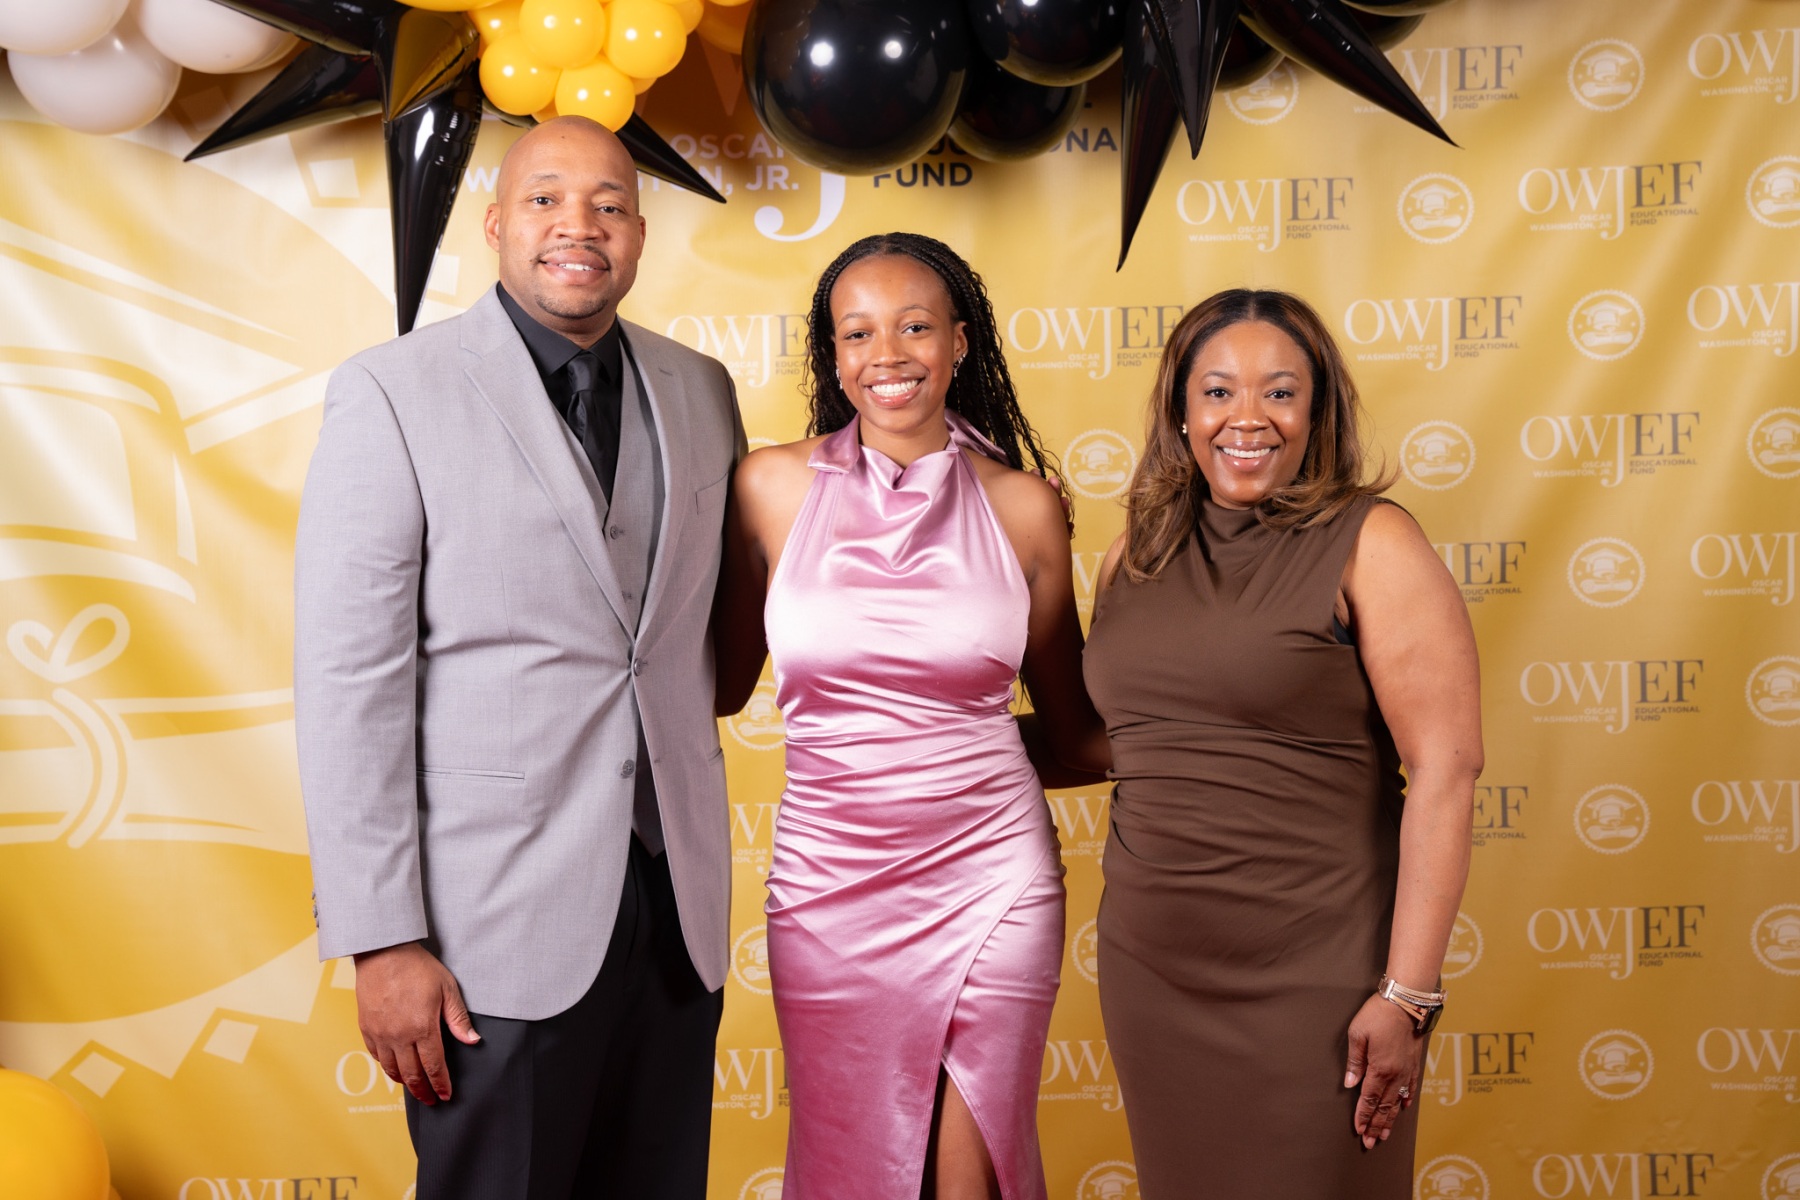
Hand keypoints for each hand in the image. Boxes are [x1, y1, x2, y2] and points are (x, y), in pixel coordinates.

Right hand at [353, 942, 479, 1104]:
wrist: (383, 953)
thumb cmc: (418, 968)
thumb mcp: (447, 988)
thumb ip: (458, 1018)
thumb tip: (473, 1041)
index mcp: (423, 1027)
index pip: (434, 1066)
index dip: (440, 1084)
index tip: (445, 1096)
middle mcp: (400, 1036)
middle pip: (412, 1074)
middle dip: (423, 1091)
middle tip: (431, 1100)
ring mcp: (381, 1034)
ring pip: (392, 1069)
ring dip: (405, 1082)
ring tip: (415, 1088)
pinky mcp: (367, 1028)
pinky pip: (376, 1056)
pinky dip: (387, 1067)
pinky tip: (395, 1068)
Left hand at [1343, 994, 1421, 1149]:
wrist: (1407, 1003)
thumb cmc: (1378, 1015)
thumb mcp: (1357, 1035)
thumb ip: (1355, 1062)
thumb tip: (1350, 1084)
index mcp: (1379, 1070)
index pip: (1369, 1100)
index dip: (1363, 1117)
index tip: (1359, 1131)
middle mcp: (1395, 1075)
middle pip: (1384, 1107)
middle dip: (1376, 1126)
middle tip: (1370, 1143)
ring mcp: (1406, 1071)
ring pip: (1397, 1103)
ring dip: (1390, 1120)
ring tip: (1384, 1135)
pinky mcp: (1414, 1064)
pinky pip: (1410, 1089)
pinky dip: (1406, 1102)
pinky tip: (1403, 1110)